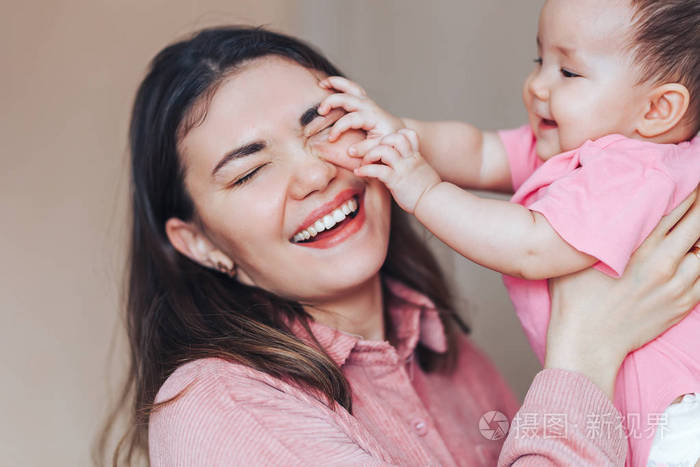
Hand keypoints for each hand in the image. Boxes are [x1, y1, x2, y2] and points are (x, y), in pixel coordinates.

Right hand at [318, 76, 403, 156]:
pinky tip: (327, 84)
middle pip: (347, 98)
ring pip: (350, 86)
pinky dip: (339, 84)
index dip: (338, 128)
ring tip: (321, 84)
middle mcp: (368, 106)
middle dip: (332, 102)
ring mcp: (366, 101)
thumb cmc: (388, 140)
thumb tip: (350, 151)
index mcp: (371, 117)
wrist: (397, 131)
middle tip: (320, 111)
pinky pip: (351, 87)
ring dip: (335, 83)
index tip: (331, 139)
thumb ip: (365, 149)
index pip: (350, 119)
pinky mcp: (363, 100)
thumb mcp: (378, 147)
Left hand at [353, 129, 441, 213]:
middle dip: (379, 141)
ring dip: (370, 154)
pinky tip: (359, 172)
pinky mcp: (396, 181)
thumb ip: (411, 165)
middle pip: (394, 137)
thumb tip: (399, 165)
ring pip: (384, 150)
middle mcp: (409, 159)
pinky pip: (378, 170)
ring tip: (364, 162)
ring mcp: (403, 169)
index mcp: (415, 156)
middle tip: (370, 152)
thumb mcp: (421, 172)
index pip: (408, 133)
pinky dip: (365, 170)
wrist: (435, 203)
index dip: (395, 135)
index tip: (384, 144)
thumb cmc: (427, 191)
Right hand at [545, 188, 699, 398]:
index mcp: (638, 246)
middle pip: (698, 223)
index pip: (675, 206)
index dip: (688, 187)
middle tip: (699, 189)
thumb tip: (592, 205)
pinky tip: (696, 255)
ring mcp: (678, 286)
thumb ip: (593, 228)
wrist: (587, 343)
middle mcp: (664, 263)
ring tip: (695, 227)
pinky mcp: (684, 304)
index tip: (690, 173)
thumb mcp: (576, 255)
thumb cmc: (574, 299)